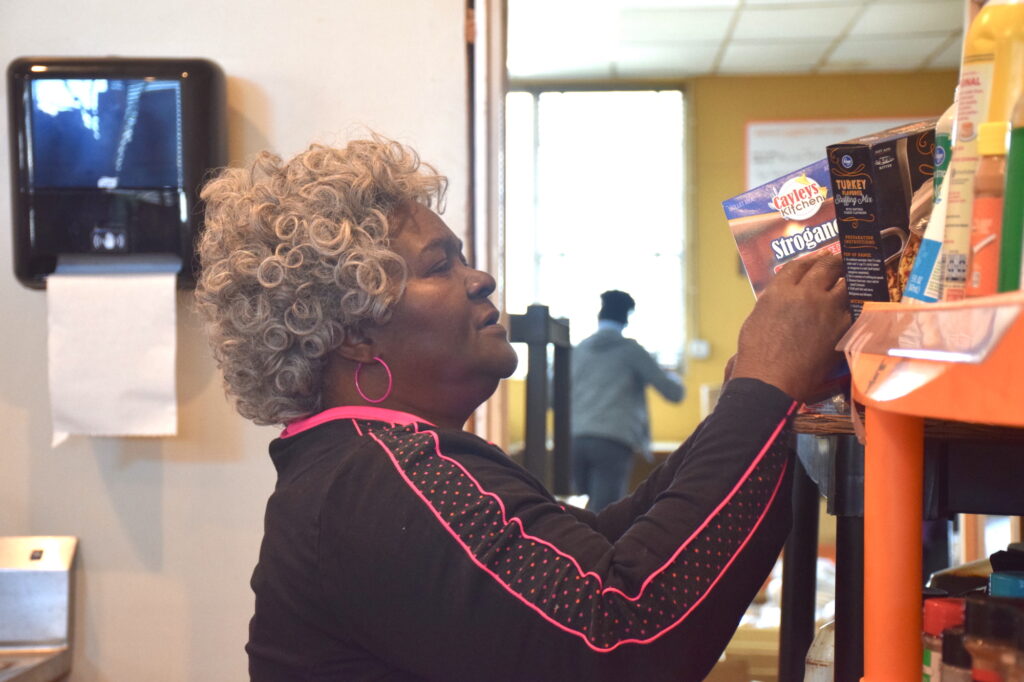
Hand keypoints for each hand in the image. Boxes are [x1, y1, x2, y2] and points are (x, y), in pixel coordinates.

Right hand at [730, 252, 850, 402]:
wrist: (772, 380)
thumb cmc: (756, 355)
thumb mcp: (757, 320)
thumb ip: (774, 303)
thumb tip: (782, 300)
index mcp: (779, 291)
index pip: (798, 266)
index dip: (810, 260)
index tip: (818, 257)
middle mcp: (805, 294)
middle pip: (826, 268)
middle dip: (835, 261)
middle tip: (840, 260)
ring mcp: (826, 310)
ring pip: (845, 285)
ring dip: (848, 281)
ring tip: (851, 280)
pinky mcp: (841, 328)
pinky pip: (852, 310)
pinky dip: (852, 307)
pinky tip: (853, 307)